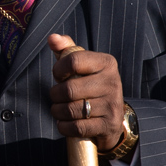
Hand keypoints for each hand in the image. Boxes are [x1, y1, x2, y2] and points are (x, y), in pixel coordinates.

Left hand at [47, 34, 128, 155]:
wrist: (112, 114)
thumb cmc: (89, 83)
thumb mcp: (81, 64)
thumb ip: (66, 49)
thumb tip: (52, 38)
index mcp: (106, 63)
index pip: (73, 61)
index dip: (58, 69)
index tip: (59, 75)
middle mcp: (113, 82)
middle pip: (69, 89)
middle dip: (55, 95)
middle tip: (56, 96)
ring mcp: (112, 105)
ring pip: (70, 110)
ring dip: (57, 111)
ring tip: (59, 109)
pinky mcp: (109, 125)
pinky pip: (76, 127)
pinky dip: (64, 126)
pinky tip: (65, 122)